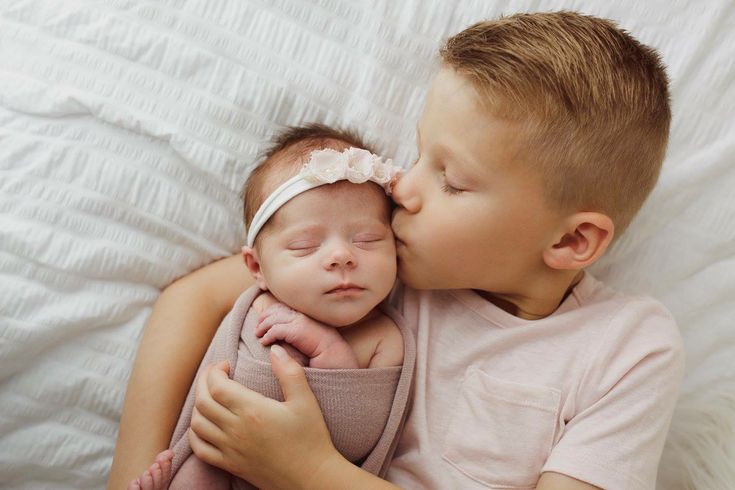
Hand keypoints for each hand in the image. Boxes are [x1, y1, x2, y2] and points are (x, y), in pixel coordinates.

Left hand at [188, 346, 343, 489]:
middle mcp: (236, 430)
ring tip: (209, 395)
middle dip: (204, 382)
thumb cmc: (311, 438)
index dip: (216, 371)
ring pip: (198, 424)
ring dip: (198, 405)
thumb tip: (274, 349)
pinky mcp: (231, 465)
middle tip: (215, 374)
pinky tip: (204, 424)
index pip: (218, 386)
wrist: (312, 478)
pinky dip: (195, 434)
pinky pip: (200, 449)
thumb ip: (289, 372)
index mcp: (253, 411)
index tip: (226, 364)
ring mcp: (231, 450)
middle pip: (203, 401)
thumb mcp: (305, 400)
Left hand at [256, 304, 358, 368]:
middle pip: (278, 309)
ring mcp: (304, 322)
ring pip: (275, 317)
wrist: (343, 365)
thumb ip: (295, 337)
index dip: (271, 312)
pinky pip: (278, 329)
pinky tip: (264, 342)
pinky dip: (268, 335)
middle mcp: (307, 316)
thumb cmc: (327, 360)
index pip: (285, 307)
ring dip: (264, 326)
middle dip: (264, 317)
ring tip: (258, 335)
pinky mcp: (301, 332)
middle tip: (257, 329)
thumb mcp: (308, 344)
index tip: (262, 322)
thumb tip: (277, 339)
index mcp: (309, 317)